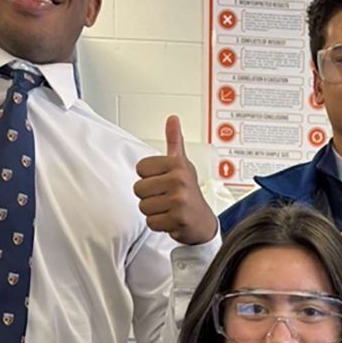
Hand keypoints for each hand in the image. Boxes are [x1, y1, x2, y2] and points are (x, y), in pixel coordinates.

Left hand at [134, 115, 218, 244]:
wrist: (203, 221)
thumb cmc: (189, 192)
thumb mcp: (182, 164)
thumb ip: (174, 141)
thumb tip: (172, 118)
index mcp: (177, 164)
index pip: (140, 168)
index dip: (148, 177)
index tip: (163, 181)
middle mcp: (179, 180)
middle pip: (138, 189)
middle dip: (149, 196)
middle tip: (165, 197)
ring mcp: (179, 200)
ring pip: (143, 206)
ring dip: (153, 211)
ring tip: (168, 208)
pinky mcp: (177, 219)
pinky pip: (150, 222)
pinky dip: (158, 224)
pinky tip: (171, 219)